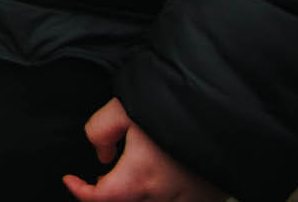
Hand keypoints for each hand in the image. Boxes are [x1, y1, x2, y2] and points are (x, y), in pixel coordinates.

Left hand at [63, 99, 226, 201]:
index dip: (81, 192)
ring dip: (137, 196)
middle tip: (101, 178)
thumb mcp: (122, 108)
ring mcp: (192, 199)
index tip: (71, 181)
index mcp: (142, 175)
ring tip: (131, 178)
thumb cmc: (174, 104)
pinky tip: (161, 182)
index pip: (101, 198)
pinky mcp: (210, 198)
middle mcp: (167, 195)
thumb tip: (101, 154)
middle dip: (109, 195)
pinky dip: (164, 198)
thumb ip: (100, 131)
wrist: (225, 107)